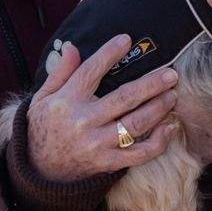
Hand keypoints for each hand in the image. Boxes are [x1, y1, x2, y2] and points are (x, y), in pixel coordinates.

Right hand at [26, 35, 179, 181]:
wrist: (39, 170)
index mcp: (67, 102)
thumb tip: (73, 47)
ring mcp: (97, 144)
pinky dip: (158, 142)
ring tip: (172, 95)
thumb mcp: (42, 98)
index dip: (109, 54)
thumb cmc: (43, 128)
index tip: (126, 40)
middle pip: (124, 98)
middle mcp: (83, 121)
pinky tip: (170, 127)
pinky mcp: (107, 162)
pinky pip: (138, 154)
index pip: (91, 72)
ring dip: (158, 108)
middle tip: (171, 74)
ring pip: (136, 124)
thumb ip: (60, 73)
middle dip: (151, 84)